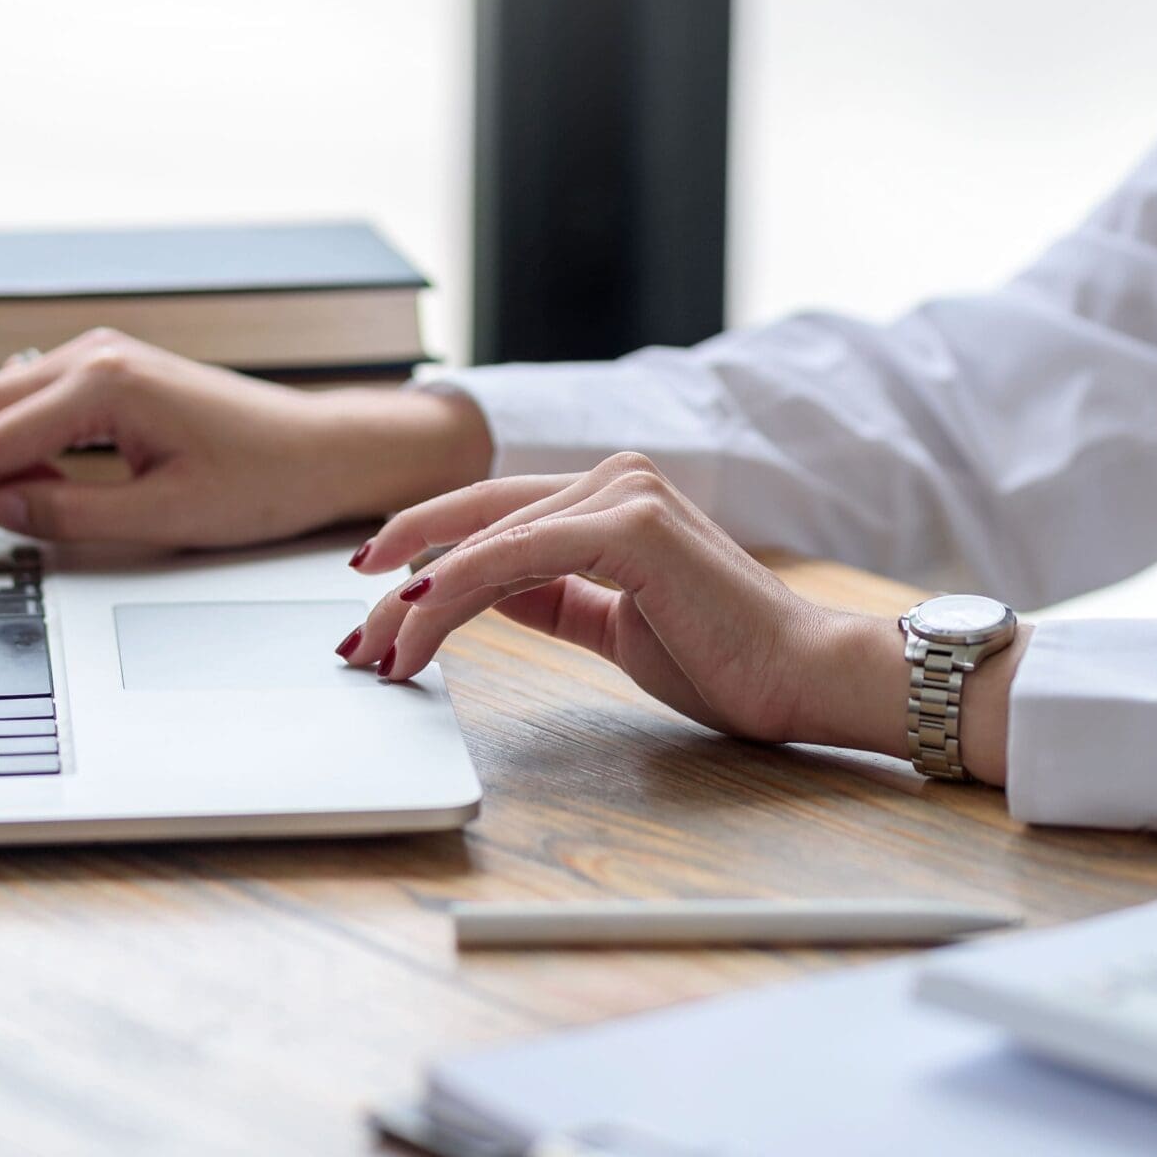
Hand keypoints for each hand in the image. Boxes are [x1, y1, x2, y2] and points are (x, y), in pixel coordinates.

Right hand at [0, 330, 493, 559]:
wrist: (322, 452)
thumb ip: (66, 517)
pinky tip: (78, 477)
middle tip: (33, 524)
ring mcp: (96, 355)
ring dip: (2, 461)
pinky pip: (29, 404)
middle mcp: (89, 355)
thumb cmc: (261, 483)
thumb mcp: (162, 521)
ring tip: (73, 501)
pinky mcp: (106, 369)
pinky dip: (29, 446)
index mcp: (100, 386)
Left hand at [340, 451, 1025, 776]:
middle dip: (401, 581)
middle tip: (354, 635)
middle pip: (474, 521)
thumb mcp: (613, 622)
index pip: (491, 515)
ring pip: (486, 542)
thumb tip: (476, 589)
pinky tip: (419, 618)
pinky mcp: (634, 526)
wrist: (803, 678)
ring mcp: (626, 492)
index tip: (370, 598)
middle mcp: (616, 477)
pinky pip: (520, 556)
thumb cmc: (723, 657)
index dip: (422, 551)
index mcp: (613, 495)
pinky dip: (461, 587)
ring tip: (379, 650)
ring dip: (418, 600)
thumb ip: (551, 595)